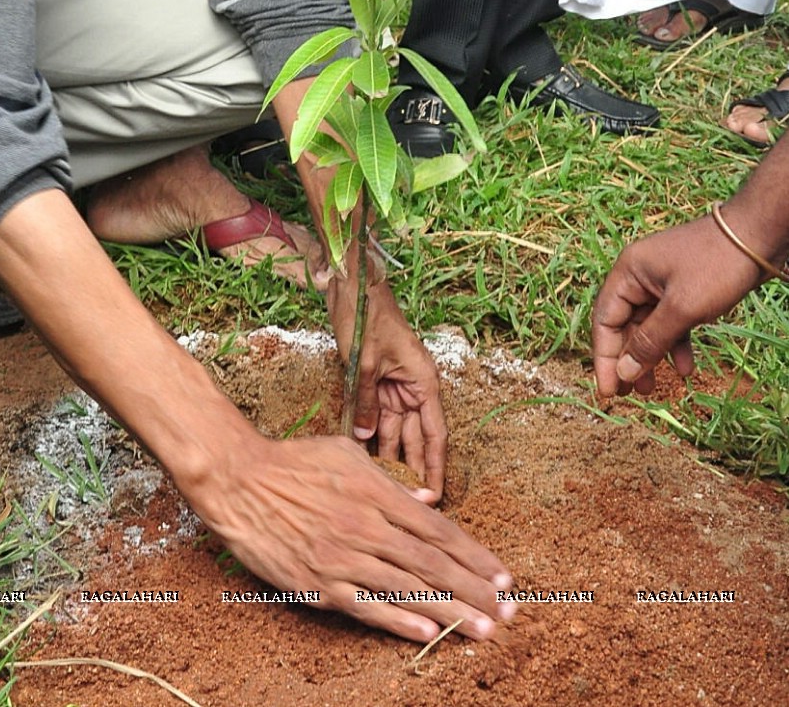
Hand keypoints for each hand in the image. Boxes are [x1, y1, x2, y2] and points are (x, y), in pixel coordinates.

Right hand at [196, 432, 514, 642]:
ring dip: (451, 612)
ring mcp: (344, 556)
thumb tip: (425, 501)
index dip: (474, 555)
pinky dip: (399, 620)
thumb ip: (388, 479)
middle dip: (476, 590)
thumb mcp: (345, 453)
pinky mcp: (320, 582)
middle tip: (510, 612)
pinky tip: (428, 632)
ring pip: (408, 588)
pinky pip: (367, 605)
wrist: (239, 480)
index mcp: (376, 492)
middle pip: (433, 563)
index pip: (438, 529)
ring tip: (484, 630)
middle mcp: (367, 526)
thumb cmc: (292, 462)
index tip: (502, 575)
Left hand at [327, 267, 447, 495]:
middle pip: (415, 438)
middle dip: (411, 470)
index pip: (435, 436)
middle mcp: (413, 387)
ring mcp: (394, 385)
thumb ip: (368, 402)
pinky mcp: (375, 381)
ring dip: (389, 457)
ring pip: (394, 430)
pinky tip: (364, 459)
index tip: (436, 497)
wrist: (351, 284)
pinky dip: (371, 435)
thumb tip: (369, 440)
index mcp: (424, 382)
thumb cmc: (366, 315)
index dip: (435, 467)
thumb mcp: (365, 361)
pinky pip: (376, 415)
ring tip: (385, 492)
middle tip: (407, 505)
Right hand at [591, 215, 760, 397]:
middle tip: (629, 396)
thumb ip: (650, 342)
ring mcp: (662, 282)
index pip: (605, 320)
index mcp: (628, 272)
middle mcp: (639, 276)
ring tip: (653, 389)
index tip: (609, 392)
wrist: (757, 236)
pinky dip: (676, 345)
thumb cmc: (715, 266)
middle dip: (627, 361)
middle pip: (623, 325)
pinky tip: (687, 368)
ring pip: (648, 327)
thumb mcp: (681, 309)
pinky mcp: (684, 289)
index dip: (605, 358)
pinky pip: (671, 322)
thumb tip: (624, 373)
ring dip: (650, 357)